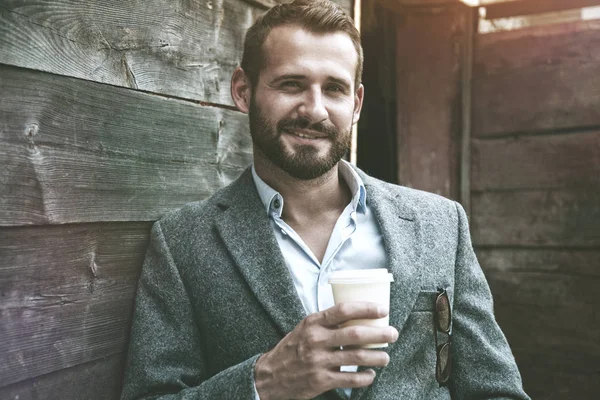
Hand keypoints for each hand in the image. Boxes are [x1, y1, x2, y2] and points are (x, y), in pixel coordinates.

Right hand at [254, 302, 398, 399]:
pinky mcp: (320, 381)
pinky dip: (365, 377)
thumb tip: (358, 316)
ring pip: (356, 358)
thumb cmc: (293, 349)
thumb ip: (326, 323)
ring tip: (385, 357)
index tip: (382, 309)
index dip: (366, 308)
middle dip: (379, 334)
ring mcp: (318, 361)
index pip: (343, 310)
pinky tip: (370, 374)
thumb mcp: (304, 329)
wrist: (269, 376)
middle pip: (355, 334)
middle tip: (393, 334)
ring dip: (377, 357)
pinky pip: (350, 379)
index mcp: (312, 323)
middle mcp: (315, 340)